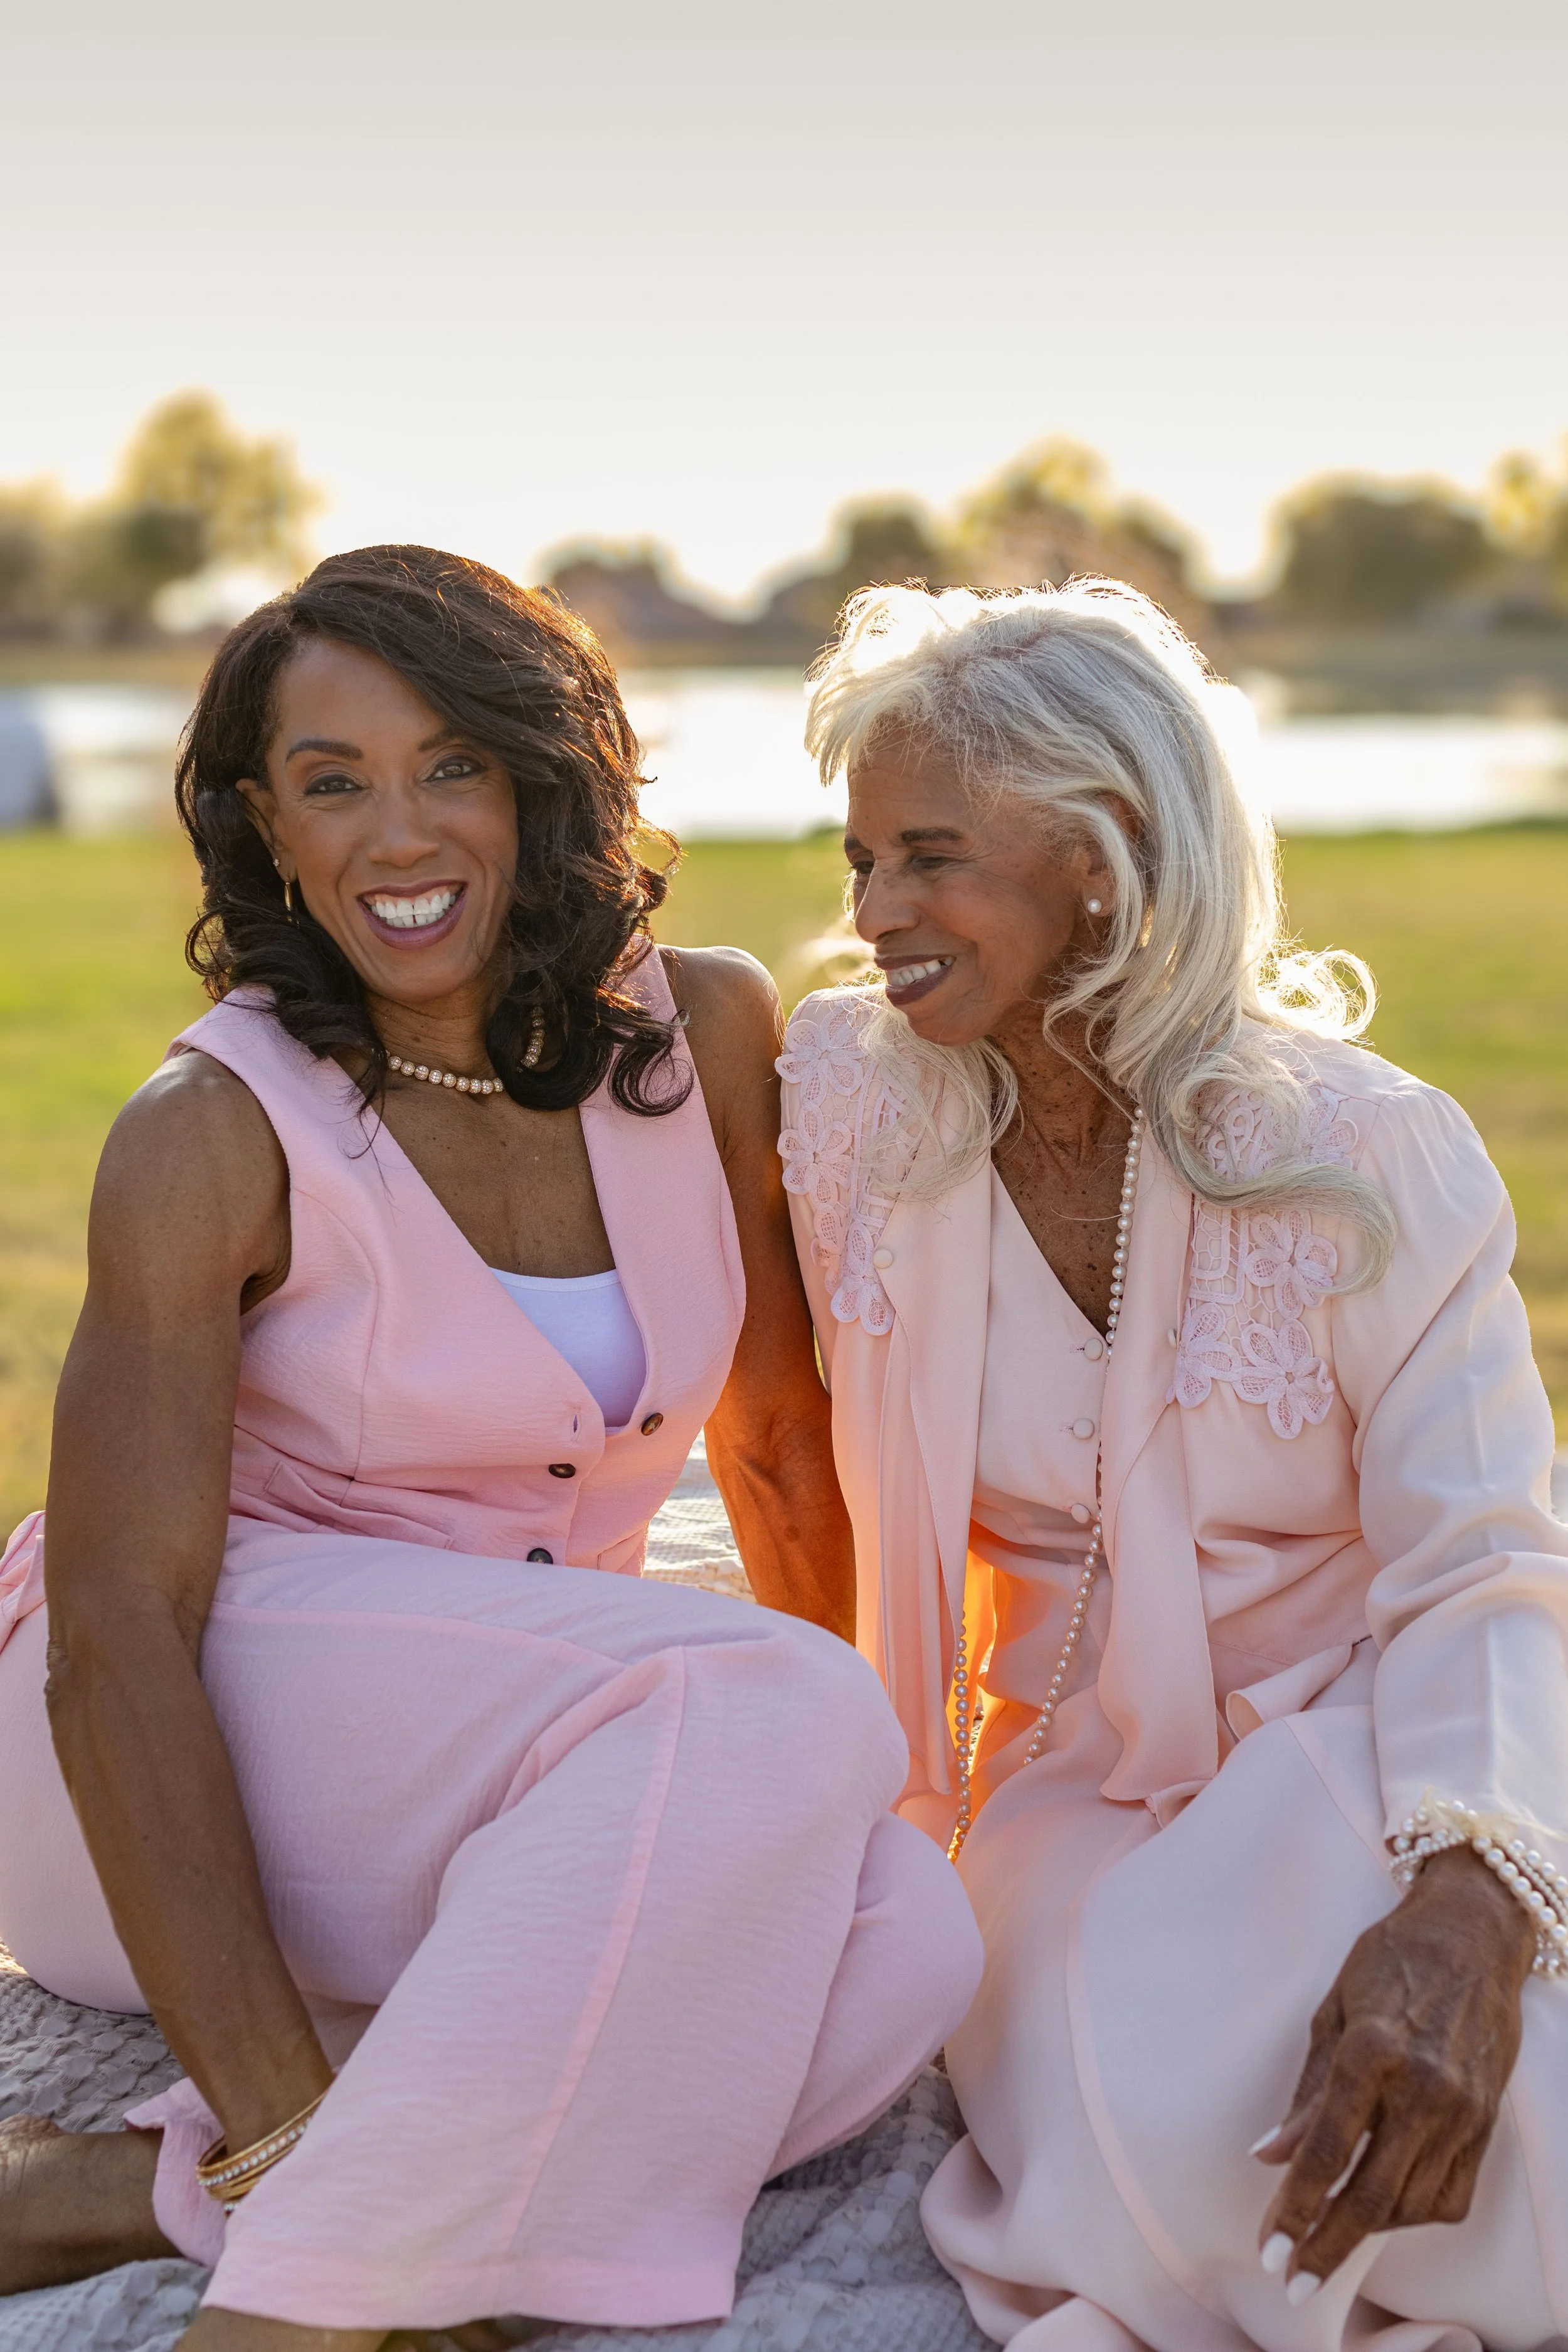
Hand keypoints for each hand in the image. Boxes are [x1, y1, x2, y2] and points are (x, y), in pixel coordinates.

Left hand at [1254, 1844, 1533, 2296]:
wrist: (1472, 1936)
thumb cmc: (1389, 1963)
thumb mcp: (1332, 2012)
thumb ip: (1306, 2093)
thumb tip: (1269, 2155)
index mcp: (1372, 2053)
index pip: (1328, 2151)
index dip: (1297, 2207)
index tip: (1271, 2248)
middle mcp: (1422, 2089)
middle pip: (1371, 2195)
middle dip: (1329, 2245)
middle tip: (1293, 2280)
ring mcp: (1462, 2110)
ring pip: (1412, 2204)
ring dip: (1367, 2231)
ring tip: (1328, 2238)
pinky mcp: (1487, 2123)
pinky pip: (1449, 2194)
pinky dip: (1411, 2213)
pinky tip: (1381, 2210)